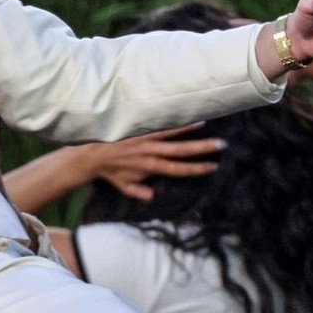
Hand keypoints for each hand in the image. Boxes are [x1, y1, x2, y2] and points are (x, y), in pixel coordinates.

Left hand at [79, 123, 222, 200]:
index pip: (180, 170)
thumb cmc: (110, 172)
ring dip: (191, 131)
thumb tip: (155, 196)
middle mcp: (152, 153)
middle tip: (221, 146)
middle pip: (182, 152)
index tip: (214, 166)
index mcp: (152, 168)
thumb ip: (141, 193)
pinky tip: (182, 116)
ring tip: (208, 126)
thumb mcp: (126, 188)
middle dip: (202, 149)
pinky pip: (159, 125)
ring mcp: (146, 140)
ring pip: (173, 136)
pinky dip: (172, 122)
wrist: (91, 156)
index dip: (197, 169)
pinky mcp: (139, 130)